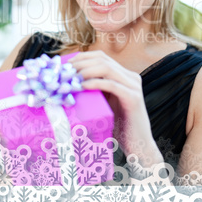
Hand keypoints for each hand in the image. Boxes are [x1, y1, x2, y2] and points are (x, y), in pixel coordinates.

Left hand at [68, 50, 162, 165]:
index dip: (81, 57)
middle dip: (80, 63)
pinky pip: (112, 85)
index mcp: (123, 75)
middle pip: (102, 59)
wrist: (137, 145)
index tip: (64, 65)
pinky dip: (95, 83)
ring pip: (106, 68)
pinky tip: (83, 86)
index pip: (100, 56)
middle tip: (64, 73)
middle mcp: (130, 77)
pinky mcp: (134, 98)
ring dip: (85, 71)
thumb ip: (93, 91)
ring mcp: (134, 86)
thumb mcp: (103, 103)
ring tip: (71, 79)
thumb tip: (68, 82)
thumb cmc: (117, 126)